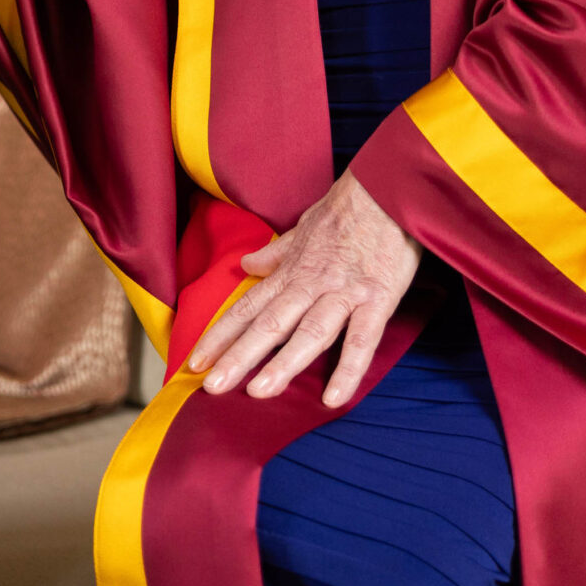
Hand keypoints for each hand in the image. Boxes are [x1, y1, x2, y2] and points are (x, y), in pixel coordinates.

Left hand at [185, 171, 424, 407]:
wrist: (389, 187)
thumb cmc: (349, 209)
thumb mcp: (304, 227)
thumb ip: (276, 253)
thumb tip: (247, 264)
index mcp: (291, 271)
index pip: (247, 307)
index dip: (220, 336)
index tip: (195, 362)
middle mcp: (310, 284)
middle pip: (268, 324)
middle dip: (238, 357)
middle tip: (211, 387)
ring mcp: (343, 292)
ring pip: (308, 333)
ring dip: (282, 364)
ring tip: (258, 393)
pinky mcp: (377, 299)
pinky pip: (361, 339)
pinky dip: (347, 369)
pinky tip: (332, 398)